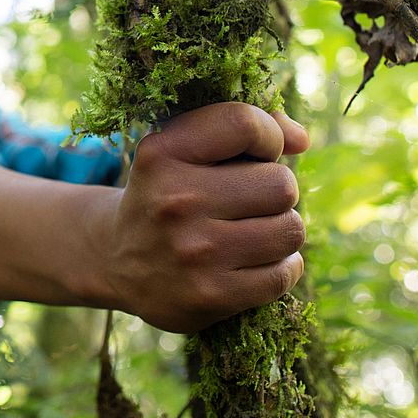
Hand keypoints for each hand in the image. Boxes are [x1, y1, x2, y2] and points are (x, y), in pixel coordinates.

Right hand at [99, 102, 308, 332]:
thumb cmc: (166, 192)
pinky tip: (252, 262)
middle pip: (281, 184)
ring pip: (290, 230)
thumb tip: (301, 140)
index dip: (267, 135)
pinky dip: (280, 267)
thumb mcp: (181, 148)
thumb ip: (241, 130)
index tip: (257, 152)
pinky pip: (283, 273)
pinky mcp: (210, 295)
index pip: (243, 123)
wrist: (116, 260)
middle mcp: (175, 201)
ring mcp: (193, 252)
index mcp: (161, 154)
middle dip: (274, 191)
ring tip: (251, 231)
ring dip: (280, 230)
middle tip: (248, 200)